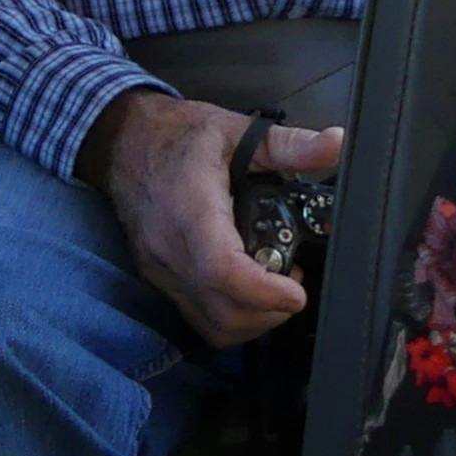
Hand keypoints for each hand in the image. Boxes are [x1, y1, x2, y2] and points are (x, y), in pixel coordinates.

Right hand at [78, 89, 344, 350]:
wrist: (120, 141)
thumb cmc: (175, 135)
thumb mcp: (235, 129)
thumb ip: (288, 145)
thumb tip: (335, 145)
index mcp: (190, 209)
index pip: (221, 269)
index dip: (265, 292)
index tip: (297, 290)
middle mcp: (169, 249)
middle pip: (223, 312)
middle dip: (269, 311)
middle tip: (292, 282)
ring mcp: (160, 270)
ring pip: (211, 326)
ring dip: (252, 320)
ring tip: (272, 286)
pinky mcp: (157, 279)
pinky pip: (197, 318)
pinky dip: (230, 317)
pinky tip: (246, 288)